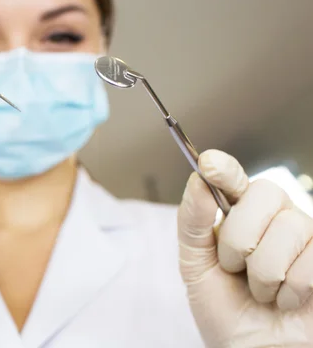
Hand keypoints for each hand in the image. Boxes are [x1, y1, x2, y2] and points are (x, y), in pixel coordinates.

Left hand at [178, 149, 312, 346]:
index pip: (234, 178)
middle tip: (235, 268)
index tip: (209, 164)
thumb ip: (193, 223)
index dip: (224, 168)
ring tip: (262, 290)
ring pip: (289, 229)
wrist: (251, 347)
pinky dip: (291, 290)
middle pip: (264, 194)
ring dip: (264, 274)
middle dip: (240, 239)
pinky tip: (286, 299)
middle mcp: (274, 217)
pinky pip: (311, 260)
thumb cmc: (224, 307)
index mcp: (238, 213)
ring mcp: (304, 236)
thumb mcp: (196, 265)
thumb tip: (197, 180)